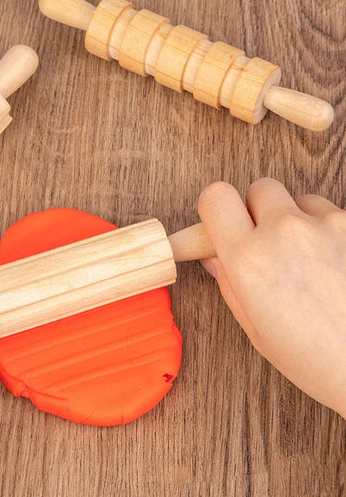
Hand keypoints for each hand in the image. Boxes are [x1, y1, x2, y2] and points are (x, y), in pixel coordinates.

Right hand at [198, 178, 345, 417]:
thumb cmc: (319, 360)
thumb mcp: (257, 329)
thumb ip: (229, 282)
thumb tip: (216, 254)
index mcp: (249, 259)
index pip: (216, 197)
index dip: (217, 208)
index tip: (223, 222)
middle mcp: (286, 231)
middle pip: (259, 188)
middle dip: (259, 210)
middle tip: (267, 242)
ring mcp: (330, 223)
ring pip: (301, 200)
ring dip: (299, 220)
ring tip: (311, 260)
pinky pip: (335, 214)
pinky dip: (332, 232)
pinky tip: (337, 265)